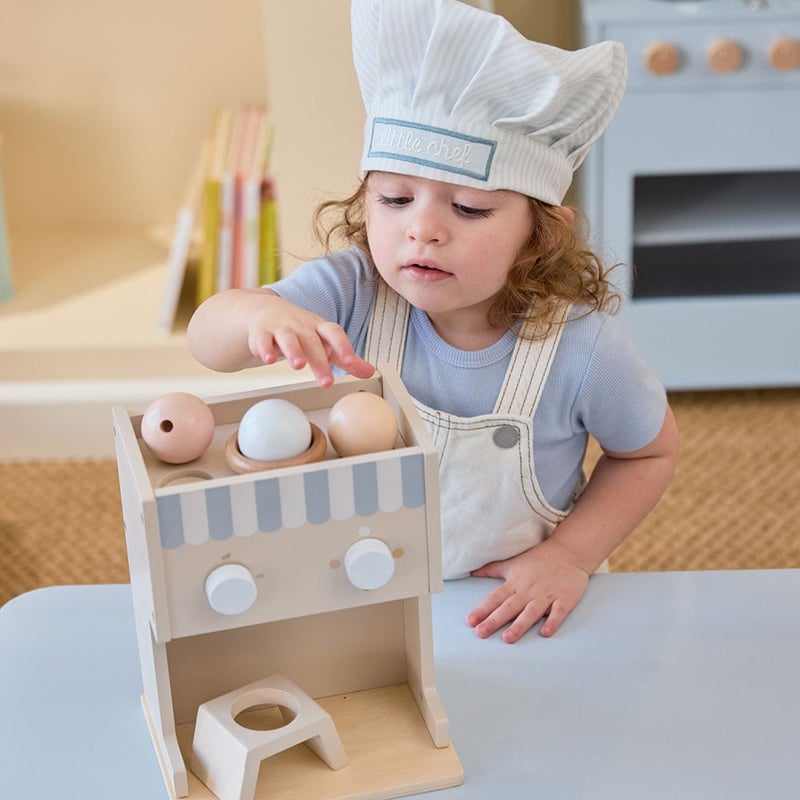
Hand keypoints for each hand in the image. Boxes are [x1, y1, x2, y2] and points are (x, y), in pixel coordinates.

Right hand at [247, 294, 374, 386]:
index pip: (334, 334)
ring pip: (287, 338)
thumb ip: (345, 358)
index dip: (343, 347)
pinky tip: (267, 359)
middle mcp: (301, 326)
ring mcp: (280, 328)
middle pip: (312, 342)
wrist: (266, 310)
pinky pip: (262, 340)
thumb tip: (369, 372)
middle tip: (326, 382)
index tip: (351, 362)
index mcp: (319, 328)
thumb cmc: (300, 330)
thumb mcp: (324, 341)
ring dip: (293, 351)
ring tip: (298, 365)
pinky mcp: (261, 333)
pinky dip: (264, 349)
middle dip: (319, 361)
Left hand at [466, 539, 589, 642]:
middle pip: (509, 607)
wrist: (568, 552)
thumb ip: (492, 569)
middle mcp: (528, 590)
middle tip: (481, 633)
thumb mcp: (512, 563)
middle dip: (494, 620)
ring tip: (507, 638)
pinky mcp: (564, 598)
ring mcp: (546, 595)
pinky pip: (558, 612)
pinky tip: (545, 632)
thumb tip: (472, 572)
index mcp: (515, 583)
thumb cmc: (538, 559)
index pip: (495, 597)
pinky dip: (552, 621)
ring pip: (531, 612)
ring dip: (519, 625)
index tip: (470, 621)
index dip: (482, 609)